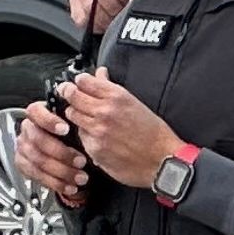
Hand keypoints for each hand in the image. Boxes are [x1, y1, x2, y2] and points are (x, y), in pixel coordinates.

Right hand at [14, 93, 91, 209]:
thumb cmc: (82, 135)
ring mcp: (25, 149)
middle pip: (35, 139)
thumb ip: (91, 94)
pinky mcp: (26, 166)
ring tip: (80, 175)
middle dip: (59, 151)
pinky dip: (55, 182)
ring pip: (37, 160)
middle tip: (80, 159)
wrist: (75, 159)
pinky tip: (70, 185)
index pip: (35, 111)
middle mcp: (29, 131)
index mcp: (41, 115)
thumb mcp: (88, 115)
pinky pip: (36, 176)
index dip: (48, 120)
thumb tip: (102, 73)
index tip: (65, 129)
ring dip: (61, 169)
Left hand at [59, 68, 183, 189]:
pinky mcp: (93, 149)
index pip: (83, 81)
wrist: (163, 160)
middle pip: (72, 96)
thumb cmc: (154, 133)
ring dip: (76, 115)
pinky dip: (84, 134)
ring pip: (71, 116)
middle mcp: (104, 112)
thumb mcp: (134, 103)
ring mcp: (97, 131)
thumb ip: (111, 87)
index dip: (79, 82)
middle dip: (70, 95)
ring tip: (87, 118)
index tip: (78, 84)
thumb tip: (100, 74)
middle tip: (72, 97)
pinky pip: (80, 136)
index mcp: (117, 97)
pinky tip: (97, 136)